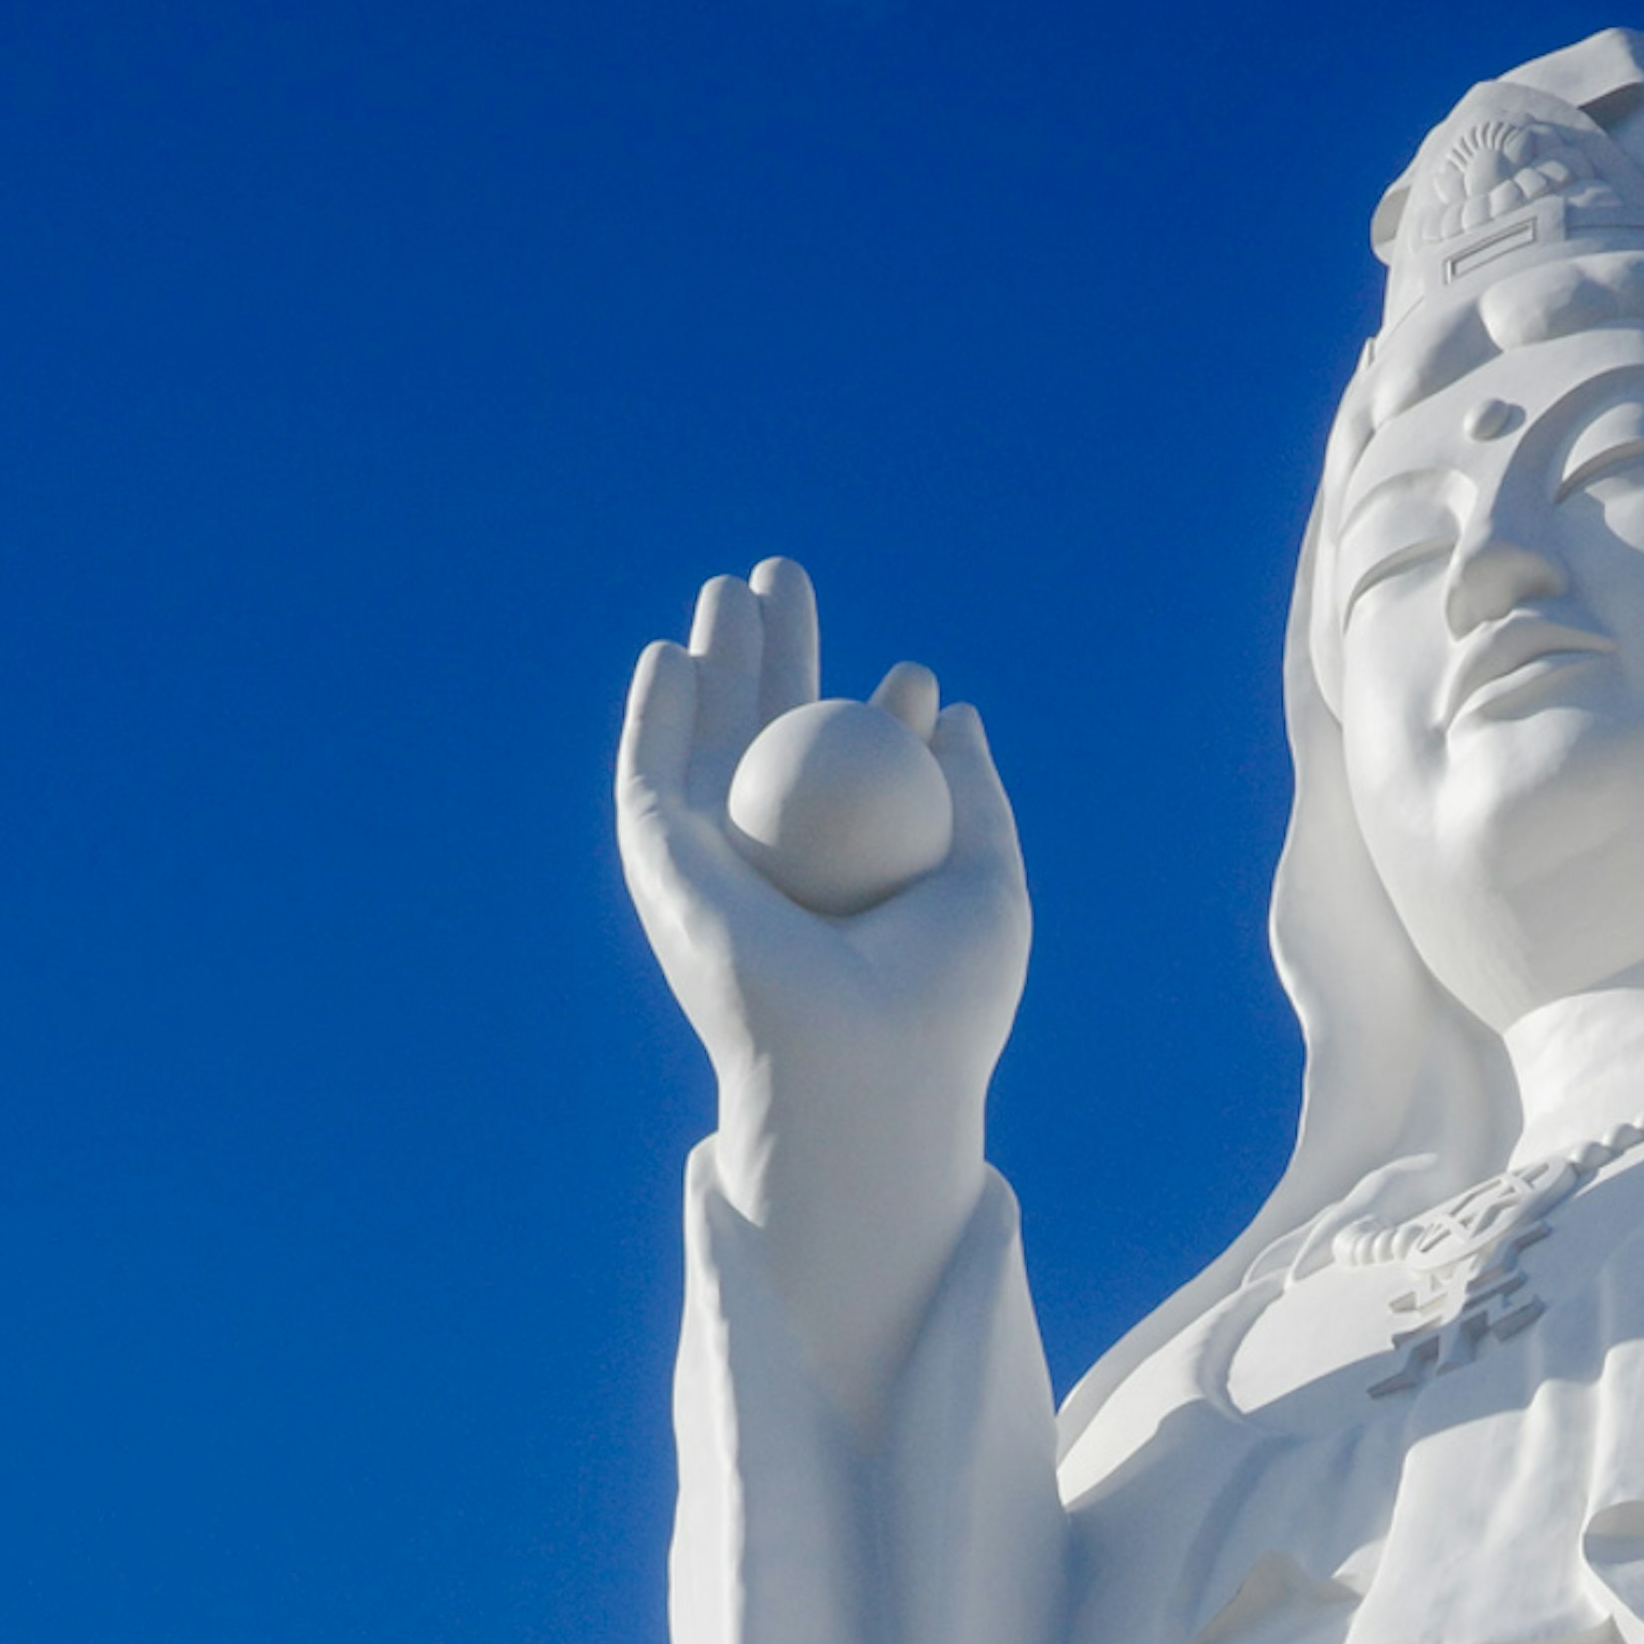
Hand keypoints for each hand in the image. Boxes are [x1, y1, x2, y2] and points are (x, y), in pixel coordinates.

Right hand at [617, 555, 1028, 1416]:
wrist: (868, 1066)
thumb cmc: (944, 1005)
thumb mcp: (989, 888)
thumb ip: (978, 801)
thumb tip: (955, 712)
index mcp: (857, 880)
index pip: (863, 778)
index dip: (886, 717)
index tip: (918, 681)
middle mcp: (783, 871)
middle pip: (773, 738)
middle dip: (777, 656)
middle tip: (785, 577)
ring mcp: (718, 868)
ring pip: (708, 741)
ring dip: (715, 661)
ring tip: (729, 589)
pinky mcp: (665, 869)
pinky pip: (653, 775)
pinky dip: (657, 713)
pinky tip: (672, 656)